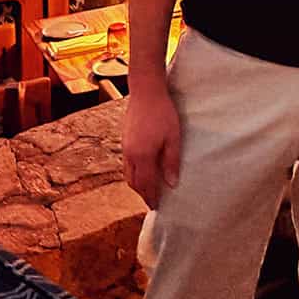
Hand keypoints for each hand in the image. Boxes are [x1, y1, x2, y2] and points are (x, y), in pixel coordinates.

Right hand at [122, 86, 181, 208]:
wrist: (145, 91)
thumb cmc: (162, 112)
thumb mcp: (173, 137)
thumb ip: (171, 162)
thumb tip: (171, 183)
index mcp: (142, 156)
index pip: (145, 185)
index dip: (151, 197)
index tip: (156, 207)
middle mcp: (130, 154)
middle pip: (133, 182)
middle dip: (142, 193)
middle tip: (153, 200)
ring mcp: (125, 147)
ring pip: (128, 173)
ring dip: (137, 183)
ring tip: (148, 187)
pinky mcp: (125, 140)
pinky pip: (127, 163)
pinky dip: (134, 172)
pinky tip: (143, 168)